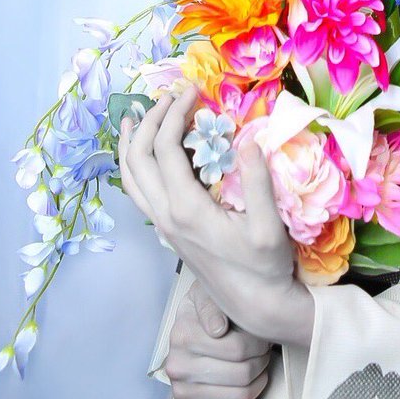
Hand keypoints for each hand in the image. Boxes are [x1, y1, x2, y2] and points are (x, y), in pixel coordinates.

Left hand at [118, 87, 313, 347]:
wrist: (256, 306)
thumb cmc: (265, 266)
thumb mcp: (270, 227)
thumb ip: (257, 183)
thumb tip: (248, 140)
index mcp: (186, 210)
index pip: (165, 149)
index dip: (175, 114)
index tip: (194, 92)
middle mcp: (165, 216)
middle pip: (138, 158)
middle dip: (150, 120)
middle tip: (172, 96)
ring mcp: (163, 225)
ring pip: (130, 177)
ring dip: (132, 142)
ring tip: (136, 115)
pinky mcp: (168, 231)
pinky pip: (138, 191)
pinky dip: (134, 164)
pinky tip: (146, 152)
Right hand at [166, 281, 271, 398]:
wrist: (188, 329)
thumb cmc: (206, 310)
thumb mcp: (208, 294)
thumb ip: (213, 305)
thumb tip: (217, 328)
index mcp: (183, 336)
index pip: (238, 348)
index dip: (259, 343)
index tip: (261, 337)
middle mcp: (176, 367)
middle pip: (241, 374)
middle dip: (261, 362)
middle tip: (263, 352)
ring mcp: (179, 392)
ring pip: (238, 397)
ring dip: (257, 382)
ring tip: (258, 367)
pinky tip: (246, 386)